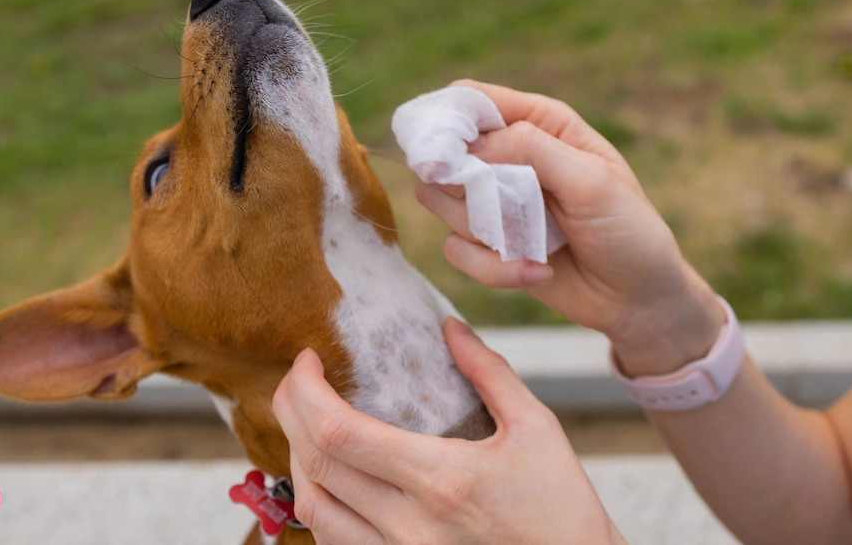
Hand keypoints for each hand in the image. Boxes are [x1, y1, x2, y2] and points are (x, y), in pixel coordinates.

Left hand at [272, 319, 624, 544]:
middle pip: (313, 463)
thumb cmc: (562, 506)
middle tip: (297, 379)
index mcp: (440, 479)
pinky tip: (329, 474)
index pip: (339, 431)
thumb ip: (488, 372)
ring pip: (311, 508)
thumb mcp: (536, 428)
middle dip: (289, 410)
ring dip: (296, 457)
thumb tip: (450, 327)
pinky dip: (316, 502)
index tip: (307, 359)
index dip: (306, 391)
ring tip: (306, 422)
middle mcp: (408, 526)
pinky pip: (332, 540)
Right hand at [416, 80, 723, 374]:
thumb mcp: (590, 180)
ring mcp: (495, 202)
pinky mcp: (488, 244)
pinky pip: (456, 250)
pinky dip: (492, 267)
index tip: (445, 151)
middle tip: (496, 203)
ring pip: (440, 201)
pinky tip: (536, 271)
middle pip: (444, 151)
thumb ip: (532, 150)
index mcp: (540, 123)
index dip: (449, 118)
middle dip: (460, 182)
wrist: (637, 299)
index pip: (473, 99)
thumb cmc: (627, 229)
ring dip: (481, 228)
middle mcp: (510, 157)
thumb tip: (472, 146)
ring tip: (531, 242)